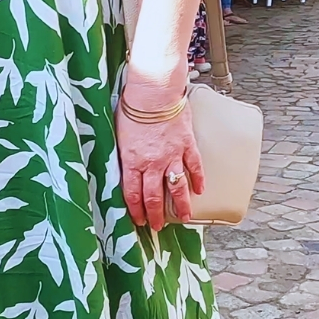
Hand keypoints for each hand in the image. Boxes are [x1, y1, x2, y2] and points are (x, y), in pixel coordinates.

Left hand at [116, 87, 204, 230]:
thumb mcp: (117, 136)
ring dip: (181, 205)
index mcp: (132, 162)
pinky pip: (194, 166)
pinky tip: (200, 190)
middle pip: (154, 196)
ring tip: (185, 217)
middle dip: (156, 215)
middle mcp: (152, 163)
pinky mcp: (186, 144)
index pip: (133, 194)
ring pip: (177, 187)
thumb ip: (121, 155)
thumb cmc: (131, 109)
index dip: (136, 211)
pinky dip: (198, 179)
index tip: (139, 221)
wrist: (154, 92)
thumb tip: (119, 169)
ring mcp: (171, 155)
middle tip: (158, 226)